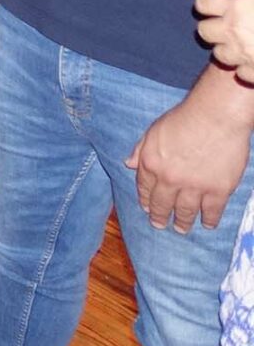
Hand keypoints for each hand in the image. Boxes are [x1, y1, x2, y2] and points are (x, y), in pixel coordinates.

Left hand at [127, 93, 251, 232]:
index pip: (144, 188)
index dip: (145, 200)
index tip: (147, 208)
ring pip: (185, 212)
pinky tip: (207, 224)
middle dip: (159, 217)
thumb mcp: (154, 130)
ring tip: (180, 229)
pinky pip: (211, 211)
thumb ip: (141, 149)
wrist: (215, 116)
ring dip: (182, 222)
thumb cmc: (184, 118)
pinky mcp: (218, 190)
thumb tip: (128, 164)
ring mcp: (194, 186)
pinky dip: (209, 220)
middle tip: (159, 225)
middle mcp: (169, 179)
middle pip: (162, 204)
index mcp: (150, 163)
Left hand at [197, 0, 253, 77]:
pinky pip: (241, 73)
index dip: (208, 5)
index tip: (215, 7)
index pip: (203, 3)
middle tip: (227, 27)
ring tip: (243, 45)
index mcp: (237, 5)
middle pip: (204, 31)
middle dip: (213, 29)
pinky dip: (247, 68)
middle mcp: (234, 29)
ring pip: (219, 54)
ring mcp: (244, 53)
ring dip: (229, 50)